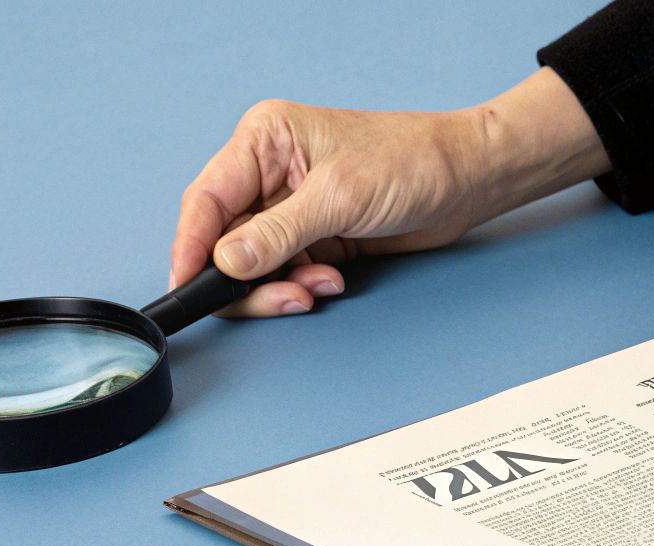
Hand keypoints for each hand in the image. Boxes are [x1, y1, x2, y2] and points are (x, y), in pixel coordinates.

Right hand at [170, 68, 608, 316]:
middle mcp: (270, 173)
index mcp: (264, 141)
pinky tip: (332, 281)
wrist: (468, 180)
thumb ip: (277, 234)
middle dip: (248, 278)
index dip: (190, 248)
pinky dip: (302, 286)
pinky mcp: (316, 236)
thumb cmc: (412, 162)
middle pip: (225, 241)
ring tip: (320, 286)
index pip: (206, 200)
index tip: (185, 287)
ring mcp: (292, 208)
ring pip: (254, 265)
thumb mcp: (338, 198)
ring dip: (281, 286)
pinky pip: (286, 273)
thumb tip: (225, 263)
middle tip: (283, 297)